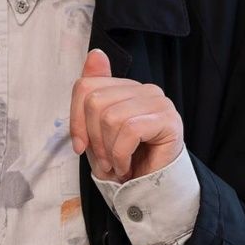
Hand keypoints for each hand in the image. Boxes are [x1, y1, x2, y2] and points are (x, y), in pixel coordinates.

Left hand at [70, 49, 183, 181]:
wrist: (151, 190)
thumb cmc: (125, 160)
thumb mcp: (97, 131)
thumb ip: (93, 94)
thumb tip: (95, 54)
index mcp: (126, 88)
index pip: (86, 86)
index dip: (76, 119)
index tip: (80, 147)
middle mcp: (145, 89)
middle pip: (95, 101)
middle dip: (93, 139)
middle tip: (104, 160)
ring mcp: (159, 102)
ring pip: (111, 117)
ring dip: (108, 151)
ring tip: (117, 165)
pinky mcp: (168, 119)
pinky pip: (130, 130)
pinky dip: (121, 155)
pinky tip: (127, 166)